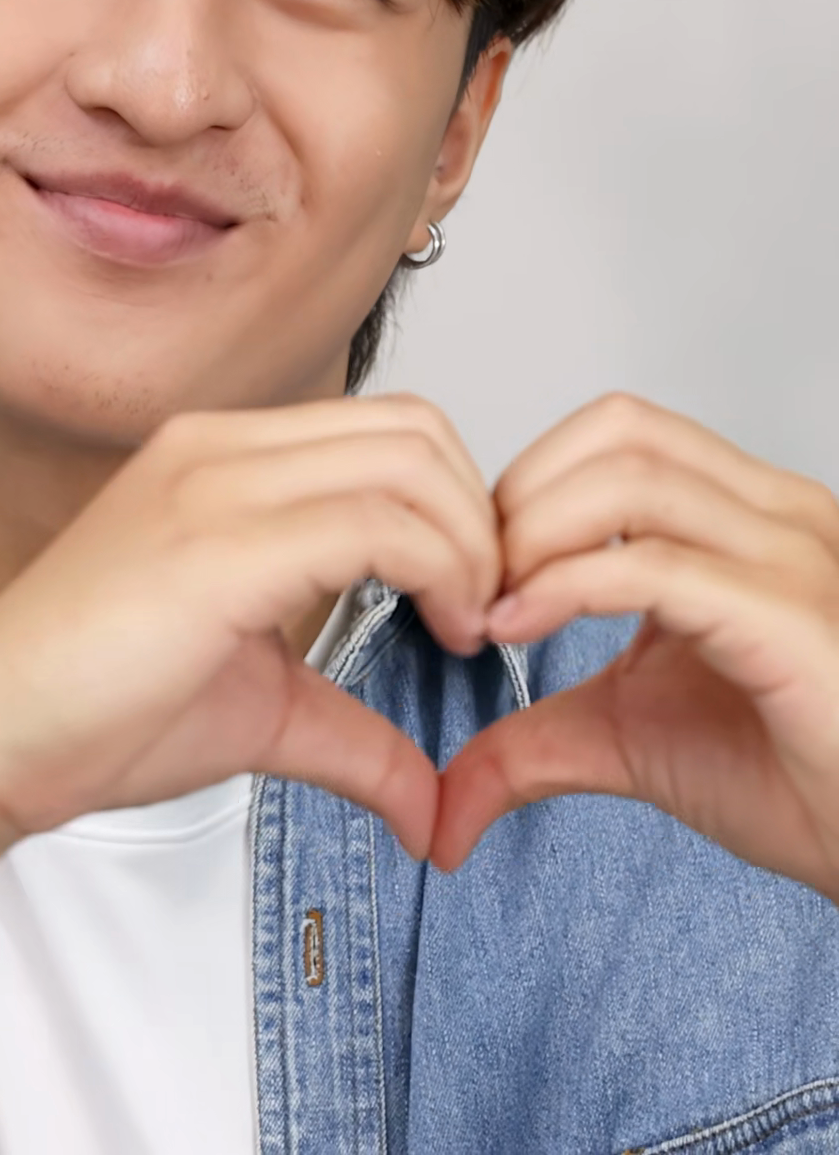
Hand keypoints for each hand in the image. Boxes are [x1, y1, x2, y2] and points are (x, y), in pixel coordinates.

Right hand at [0, 394, 497, 864]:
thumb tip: (431, 808)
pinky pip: (374, 523)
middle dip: (478, 516)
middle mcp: (222, 447)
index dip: (456, 505)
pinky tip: (436, 632)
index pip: (390, 430)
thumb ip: (353, 736)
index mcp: (224, 458)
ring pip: (409, 461)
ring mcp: (216, 482)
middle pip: (416, 429)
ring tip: (459, 624)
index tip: (469, 597)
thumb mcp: (260, 708)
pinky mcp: (217, 541)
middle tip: (479, 608)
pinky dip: (438, 571)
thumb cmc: (95, 711)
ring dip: (468, 543)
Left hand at [433, 392, 838, 897]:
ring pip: (633, 478)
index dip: (531, 481)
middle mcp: (774, 515)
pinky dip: (567, 585)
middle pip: (619, 431)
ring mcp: (791, 556)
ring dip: (537, 533)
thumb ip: (535, 743)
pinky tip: (524, 625)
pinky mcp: (788, 617)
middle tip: (482, 580)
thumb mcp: (628, 741)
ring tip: (501, 605)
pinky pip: (657, 566)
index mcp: (743, 516)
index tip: (483, 565)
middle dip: (524, 495)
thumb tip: (446, 805)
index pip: (619, 431)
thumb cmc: (789, 778)